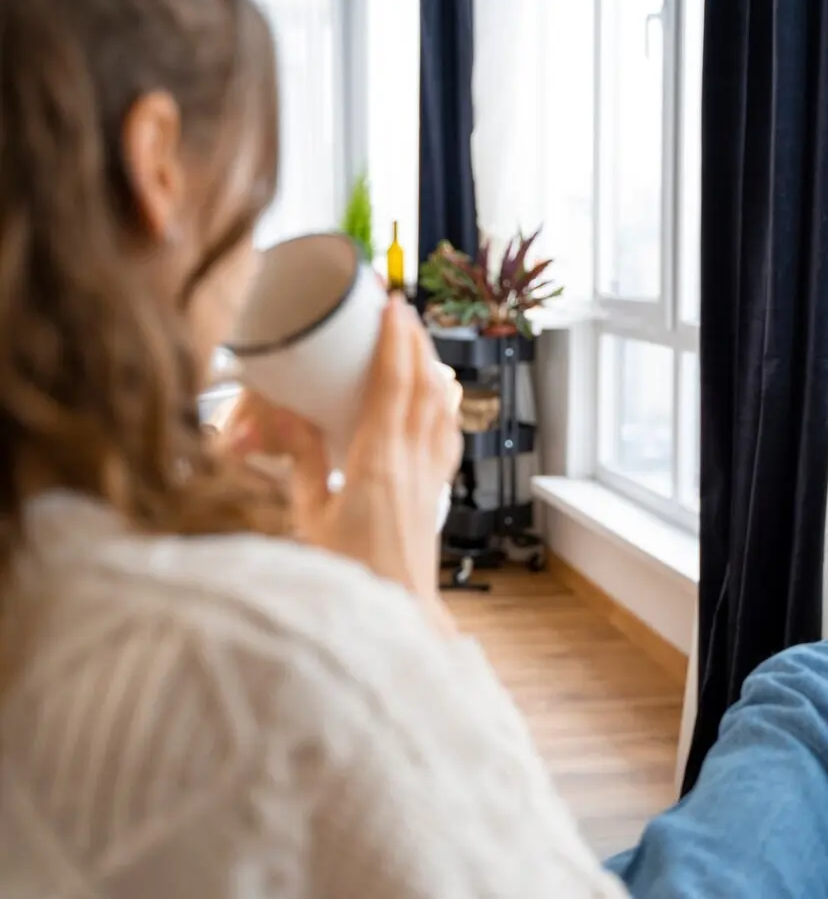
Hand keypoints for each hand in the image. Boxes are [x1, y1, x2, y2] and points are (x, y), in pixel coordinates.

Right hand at [323, 294, 461, 631]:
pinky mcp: (435, 492)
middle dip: (414, 343)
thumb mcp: (309, 515)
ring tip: (417, 343)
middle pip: (423, 386)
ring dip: (430, 369)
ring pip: (439, 407)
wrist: (394, 613)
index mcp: (378, 462)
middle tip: (402, 310)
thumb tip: (288, 416)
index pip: (394, 385)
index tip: (392, 307)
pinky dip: (442, 405)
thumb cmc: (348, 574)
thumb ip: (303, 462)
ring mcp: (429, 476)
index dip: (395, 342)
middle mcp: (413, 462)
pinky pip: (445, 435)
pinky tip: (437, 398)